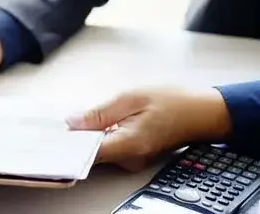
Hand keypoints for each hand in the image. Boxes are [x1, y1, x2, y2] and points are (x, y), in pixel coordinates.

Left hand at [66, 88, 232, 170]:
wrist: (204, 112)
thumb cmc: (174, 102)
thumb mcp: (132, 98)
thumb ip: (100, 113)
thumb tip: (72, 122)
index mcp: (128, 145)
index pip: (87, 154)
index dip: (69, 144)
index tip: (55, 133)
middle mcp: (130, 159)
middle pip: (91, 153)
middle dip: (78, 136)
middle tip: (67, 118)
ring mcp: (133, 160)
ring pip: (100, 150)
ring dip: (91, 134)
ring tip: (88, 116)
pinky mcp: (135, 156)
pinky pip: (111, 148)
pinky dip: (103, 136)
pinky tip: (103, 122)